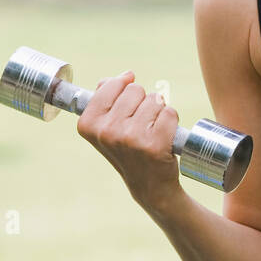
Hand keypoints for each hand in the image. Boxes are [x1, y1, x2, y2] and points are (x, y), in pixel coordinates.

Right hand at [75, 70, 183, 210]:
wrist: (149, 185)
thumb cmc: (128, 150)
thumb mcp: (106, 126)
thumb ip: (106, 97)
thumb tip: (123, 76)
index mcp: (89, 124)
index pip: (110, 85)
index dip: (122, 90)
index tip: (124, 108)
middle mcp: (107, 131)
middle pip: (134, 89)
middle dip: (142, 102)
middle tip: (140, 125)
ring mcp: (131, 138)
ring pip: (154, 99)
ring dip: (157, 111)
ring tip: (151, 131)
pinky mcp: (154, 144)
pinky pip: (170, 112)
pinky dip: (171, 121)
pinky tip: (164, 137)